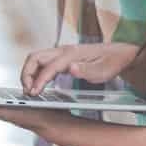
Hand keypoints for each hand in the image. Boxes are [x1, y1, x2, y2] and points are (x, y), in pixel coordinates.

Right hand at [20, 42, 140, 94]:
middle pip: (34, 57)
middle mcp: (63, 51)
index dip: (38, 81)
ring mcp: (62, 53)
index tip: (33, 94)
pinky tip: (39, 85)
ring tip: (30, 90)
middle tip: (27, 91)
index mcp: (71, 54)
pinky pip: (43, 63)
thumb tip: (70, 68)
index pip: (48, 67)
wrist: (119, 53)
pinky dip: (36, 73)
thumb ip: (86, 70)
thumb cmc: (112, 62)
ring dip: (29, 73)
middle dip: (26, 74)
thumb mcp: (103, 70)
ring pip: (36, 59)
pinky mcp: (63, 58)